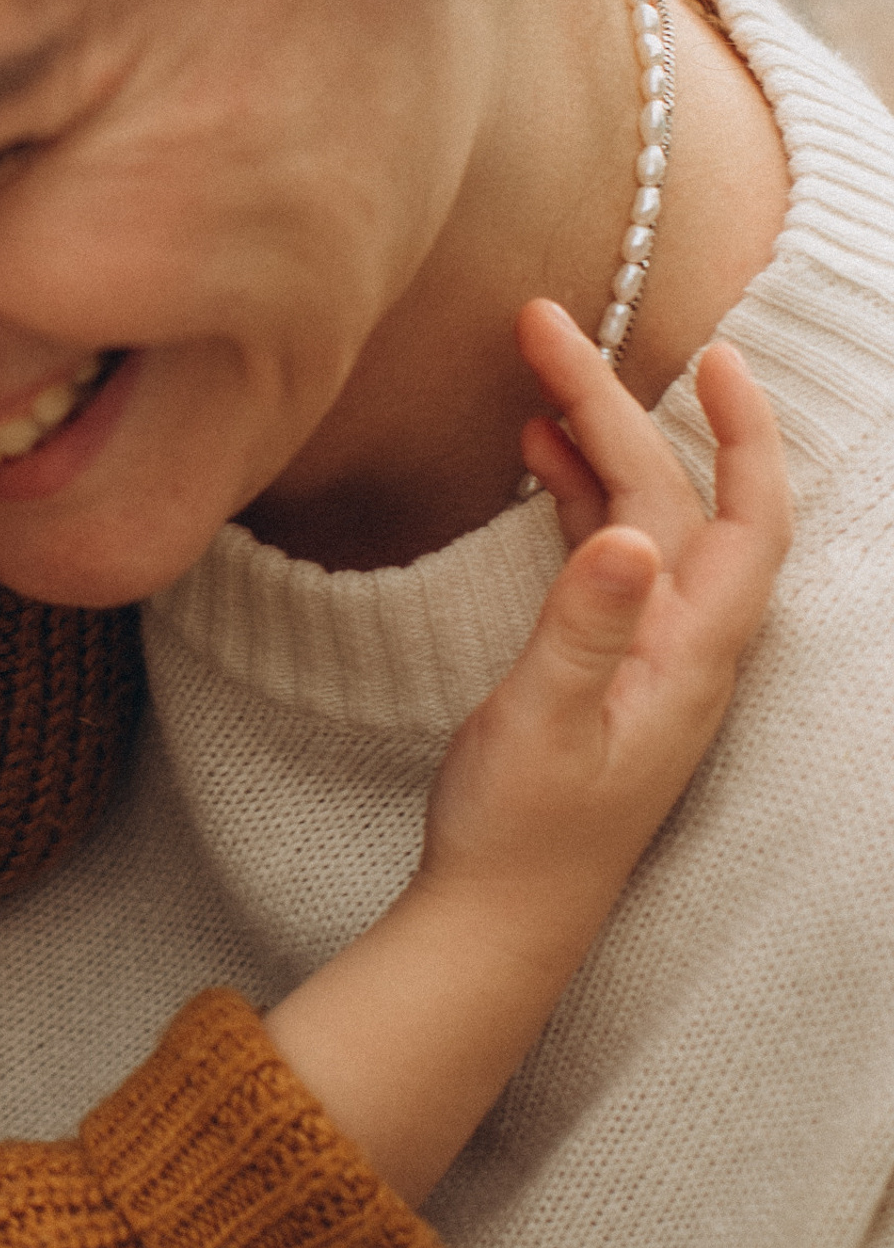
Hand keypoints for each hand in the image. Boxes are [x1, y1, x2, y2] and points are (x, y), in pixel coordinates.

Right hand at [266, 302, 786, 1203]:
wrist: (502, 919)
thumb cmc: (521, 832)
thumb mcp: (541, 726)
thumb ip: (582, 629)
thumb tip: (625, 536)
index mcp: (690, 655)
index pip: (745, 516)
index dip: (740, 428)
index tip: (707, 351)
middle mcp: (684, 646)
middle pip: (674, 497)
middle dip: (616, 405)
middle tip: (542, 329)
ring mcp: (647, 655)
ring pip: (642, 520)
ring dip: (596, 444)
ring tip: (533, 377)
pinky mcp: (605, 666)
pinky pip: (608, 556)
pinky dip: (577, 496)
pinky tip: (536, 465)